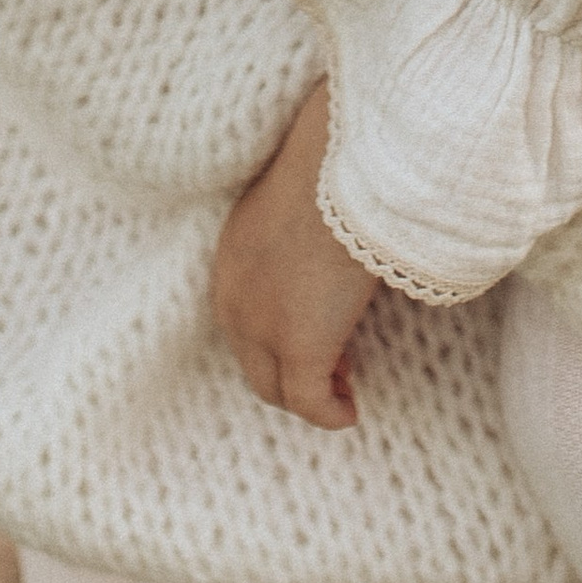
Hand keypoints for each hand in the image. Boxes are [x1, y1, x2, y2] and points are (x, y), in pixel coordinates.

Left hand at [213, 80, 378, 430]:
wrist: (336, 169)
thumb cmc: (330, 167)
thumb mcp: (299, 200)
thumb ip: (300, 229)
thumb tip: (331, 231)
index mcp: (231, 259)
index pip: (243, 320)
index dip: (277, 338)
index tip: (316, 335)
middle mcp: (234, 299)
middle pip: (254, 363)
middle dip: (292, 371)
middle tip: (336, 368)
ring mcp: (262, 328)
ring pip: (276, 388)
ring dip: (310, 392)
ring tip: (343, 389)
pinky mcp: (299, 348)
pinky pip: (309, 404)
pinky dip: (329, 415)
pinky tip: (349, 412)